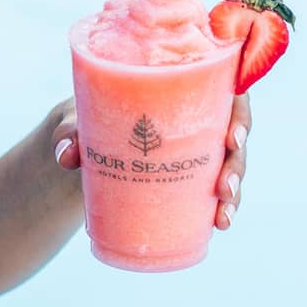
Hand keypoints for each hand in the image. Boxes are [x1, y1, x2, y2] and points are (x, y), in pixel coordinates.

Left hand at [50, 92, 253, 230]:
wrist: (81, 142)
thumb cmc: (86, 116)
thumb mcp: (78, 119)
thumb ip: (71, 131)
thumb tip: (66, 156)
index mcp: (181, 82)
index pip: (226, 88)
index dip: (240, 112)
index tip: (233, 136)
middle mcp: (198, 110)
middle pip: (234, 131)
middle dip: (237, 162)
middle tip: (224, 187)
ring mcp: (198, 142)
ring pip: (230, 163)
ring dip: (234, 191)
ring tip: (223, 217)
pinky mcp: (190, 169)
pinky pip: (214, 187)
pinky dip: (220, 206)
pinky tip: (220, 224)